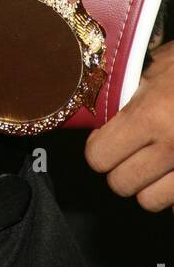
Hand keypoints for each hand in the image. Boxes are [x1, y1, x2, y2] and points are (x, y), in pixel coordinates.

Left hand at [84, 39, 173, 211]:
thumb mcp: (163, 64)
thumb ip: (134, 89)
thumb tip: (108, 111)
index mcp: (152, 115)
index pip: (99, 155)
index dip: (100, 148)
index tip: (107, 139)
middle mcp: (173, 146)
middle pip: (121, 184)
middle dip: (123, 168)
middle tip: (134, 150)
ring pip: (151, 202)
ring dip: (152, 185)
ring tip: (162, 160)